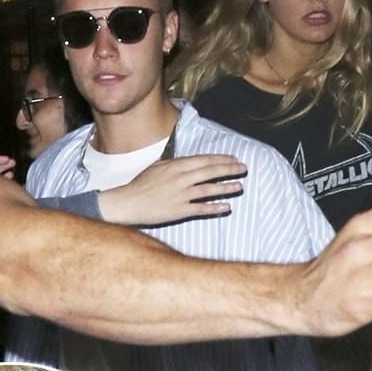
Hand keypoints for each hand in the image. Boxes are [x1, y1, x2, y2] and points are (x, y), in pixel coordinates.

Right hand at [98, 155, 245, 225]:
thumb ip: (175, 163)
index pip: (205, 160)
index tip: (234, 159)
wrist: (128, 203)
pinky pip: (202, 209)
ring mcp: (181, 195)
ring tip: (239, 186)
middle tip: (243, 169)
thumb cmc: (141, 185)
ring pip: (210, 190)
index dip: (222, 159)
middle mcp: (181, 178)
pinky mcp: (180, 210)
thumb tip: (189, 161)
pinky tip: (226, 207)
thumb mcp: (158, 167)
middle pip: (211, 172)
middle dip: (230, 169)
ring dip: (227, 187)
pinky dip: (215, 208)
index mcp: (176, 165)